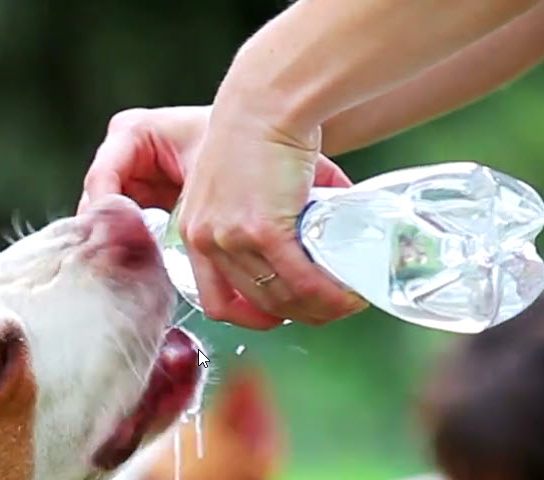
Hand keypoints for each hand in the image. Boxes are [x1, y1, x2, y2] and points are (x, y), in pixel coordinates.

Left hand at [80, 106, 362, 330]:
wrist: (267, 100)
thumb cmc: (261, 130)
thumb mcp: (246, 184)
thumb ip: (270, 216)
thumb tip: (316, 239)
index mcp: (194, 231)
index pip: (215, 300)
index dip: (252, 315)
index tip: (282, 311)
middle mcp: (206, 240)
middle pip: (254, 305)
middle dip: (297, 315)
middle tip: (328, 307)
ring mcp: (232, 238)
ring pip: (279, 298)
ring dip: (318, 310)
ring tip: (346, 302)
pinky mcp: (262, 230)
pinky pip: (300, 280)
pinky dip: (328, 296)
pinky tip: (349, 296)